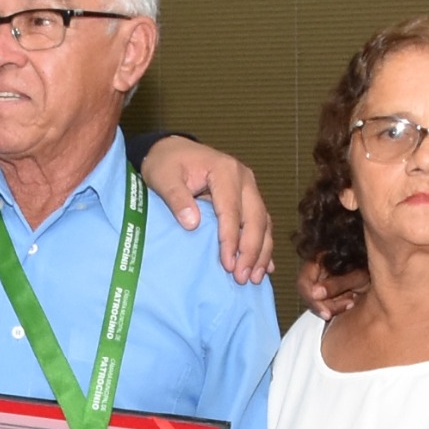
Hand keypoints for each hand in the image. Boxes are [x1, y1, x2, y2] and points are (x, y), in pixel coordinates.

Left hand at [141, 135, 274, 284]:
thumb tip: (192, 224)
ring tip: (254, 278)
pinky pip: (261, 224)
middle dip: (251, 250)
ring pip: (263, 223)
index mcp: (225, 171)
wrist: (172, 150)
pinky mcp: (248, 199)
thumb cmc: (167, 163)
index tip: (228, 265)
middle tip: (243, 278)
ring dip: (261, 252)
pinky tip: (265, 267)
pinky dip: (263, 245)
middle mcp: (244, 179)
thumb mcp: (163, 177)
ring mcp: (249, 189)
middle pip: (256, 218)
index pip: (232, 210)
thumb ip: (176, 198)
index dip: (231, 239)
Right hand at [297, 258, 364, 321]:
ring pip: (316, 303)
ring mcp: (318, 282)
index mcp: (318, 259)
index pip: (303, 282)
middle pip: (309, 295)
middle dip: (326, 305)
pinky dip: (336, 307)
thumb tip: (315, 293)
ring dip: (333, 306)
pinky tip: (350, 302)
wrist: (379, 275)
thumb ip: (336, 284)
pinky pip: (323, 305)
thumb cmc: (370, 270)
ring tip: (352, 301)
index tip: (326, 314)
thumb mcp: (357, 276)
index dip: (312, 300)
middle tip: (348, 305)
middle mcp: (315, 270)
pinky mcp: (324, 292)